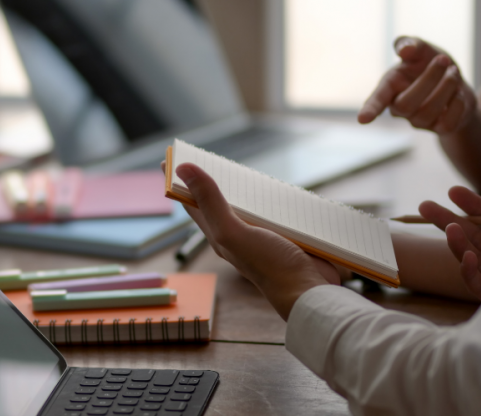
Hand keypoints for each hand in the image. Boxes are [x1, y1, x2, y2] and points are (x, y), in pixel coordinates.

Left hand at [174, 163, 336, 319]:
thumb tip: (182, 168)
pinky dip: (271, 197)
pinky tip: (276, 186)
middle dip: (209, 178)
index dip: (178, 181)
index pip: (191, 202)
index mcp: (218, 233)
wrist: (310, 291)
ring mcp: (260, 232)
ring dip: (243, 186)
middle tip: (201, 153)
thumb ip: (210, 201)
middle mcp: (236, 233)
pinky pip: (272, 208)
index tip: (169, 157)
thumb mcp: (233, 232)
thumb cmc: (270, 266)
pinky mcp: (282, 231)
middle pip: (217, 200)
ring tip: (236, 166)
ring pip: (246, 203)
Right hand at [359, 36, 476, 134]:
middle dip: (429, 79)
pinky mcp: (440, 129)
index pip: (377, 100)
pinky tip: (459, 93)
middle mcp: (400, 108)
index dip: (370, 109)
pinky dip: (459, 103)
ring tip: (454, 72)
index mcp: (390, 87)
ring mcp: (419, 121)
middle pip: (406, 104)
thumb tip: (404, 50)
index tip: (362, 120)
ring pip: (429, 112)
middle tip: (444, 60)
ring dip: (447, 87)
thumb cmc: (430, 65)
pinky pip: (448, 122)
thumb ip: (411, 45)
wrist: (457, 82)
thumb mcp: (422, 49)